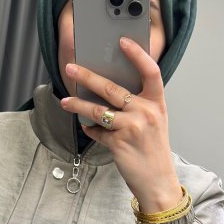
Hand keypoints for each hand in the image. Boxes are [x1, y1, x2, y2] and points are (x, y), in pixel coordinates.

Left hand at [59, 39, 181, 211]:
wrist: (158, 182)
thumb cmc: (153, 151)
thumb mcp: (154, 122)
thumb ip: (138, 105)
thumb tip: (107, 91)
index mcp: (157, 103)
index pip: (150, 71)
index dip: (137, 54)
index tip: (123, 42)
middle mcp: (146, 112)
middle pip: (111, 88)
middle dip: (87, 77)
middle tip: (71, 69)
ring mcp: (132, 127)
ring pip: (97, 110)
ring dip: (78, 105)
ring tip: (66, 101)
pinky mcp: (118, 143)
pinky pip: (96, 131)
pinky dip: (90, 130)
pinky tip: (88, 129)